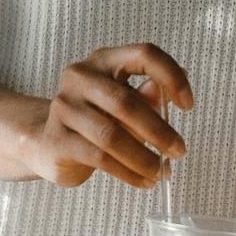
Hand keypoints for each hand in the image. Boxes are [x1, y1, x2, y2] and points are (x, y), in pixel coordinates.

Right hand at [18, 43, 193, 188]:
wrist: (47, 144)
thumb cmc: (93, 120)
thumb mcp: (122, 104)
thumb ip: (146, 94)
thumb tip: (178, 81)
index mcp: (103, 60)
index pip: (144, 54)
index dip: (171, 77)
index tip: (188, 105)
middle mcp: (80, 77)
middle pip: (126, 102)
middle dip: (159, 131)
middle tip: (179, 151)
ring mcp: (64, 107)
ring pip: (112, 136)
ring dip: (144, 158)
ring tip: (161, 171)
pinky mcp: (58, 139)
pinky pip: (100, 158)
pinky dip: (129, 173)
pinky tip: (144, 181)